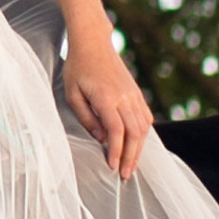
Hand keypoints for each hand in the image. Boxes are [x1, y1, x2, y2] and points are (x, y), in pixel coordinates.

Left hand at [63, 28, 152, 178]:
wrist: (93, 43)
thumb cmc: (78, 68)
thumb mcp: (72, 93)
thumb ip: (86, 117)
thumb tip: (101, 138)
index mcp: (107, 98)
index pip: (116, 131)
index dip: (117, 152)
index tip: (113, 167)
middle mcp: (125, 97)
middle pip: (134, 133)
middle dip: (131, 156)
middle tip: (126, 175)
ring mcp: (134, 94)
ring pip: (144, 127)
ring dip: (139, 148)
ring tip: (132, 165)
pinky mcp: (136, 92)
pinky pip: (146, 117)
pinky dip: (144, 133)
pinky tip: (138, 145)